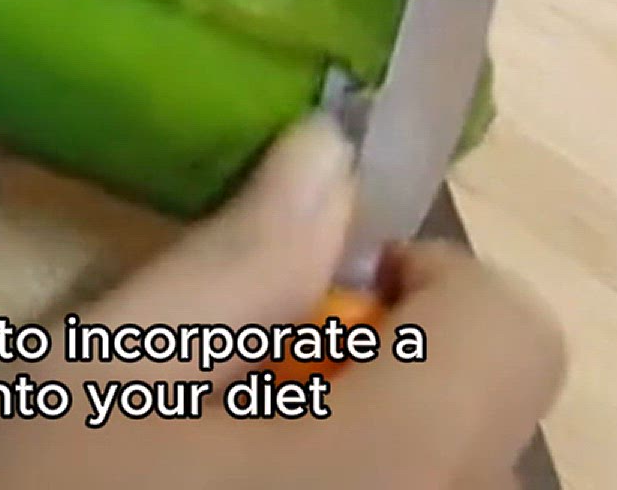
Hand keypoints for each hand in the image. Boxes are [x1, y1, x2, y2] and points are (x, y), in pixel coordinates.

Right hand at [0, 117, 568, 488]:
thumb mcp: (105, 366)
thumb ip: (237, 263)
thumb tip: (329, 159)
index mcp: (386, 462)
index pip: (511, 332)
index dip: (422, 276)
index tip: (306, 280)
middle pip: (480, 407)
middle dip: (376, 356)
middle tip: (236, 361)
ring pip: (436, 464)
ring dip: (354, 420)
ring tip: (217, 433)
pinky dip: (335, 472)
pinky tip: (218, 481)